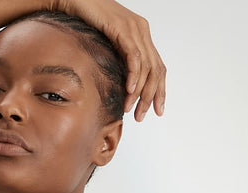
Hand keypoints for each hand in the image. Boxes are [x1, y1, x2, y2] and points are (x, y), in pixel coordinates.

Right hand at [51, 0, 165, 120]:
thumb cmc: (87, 21)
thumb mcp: (108, 45)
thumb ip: (119, 59)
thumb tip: (122, 85)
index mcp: (141, 35)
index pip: (158, 68)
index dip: (160, 91)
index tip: (157, 111)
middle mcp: (142, 31)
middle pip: (156, 70)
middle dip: (151, 97)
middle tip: (142, 116)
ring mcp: (134, 29)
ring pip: (146, 67)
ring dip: (140, 92)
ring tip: (131, 108)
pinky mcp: (122, 28)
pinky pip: (133, 56)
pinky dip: (134, 75)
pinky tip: (129, 90)